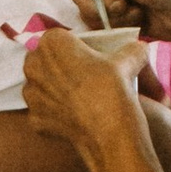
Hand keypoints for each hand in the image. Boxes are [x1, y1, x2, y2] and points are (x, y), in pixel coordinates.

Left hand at [22, 25, 145, 151]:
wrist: (108, 133)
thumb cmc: (113, 90)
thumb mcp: (128, 61)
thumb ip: (132, 50)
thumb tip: (139, 49)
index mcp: (52, 43)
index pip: (61, 38)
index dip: (75, 46)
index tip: (88, 57)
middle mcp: (34, 65)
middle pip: (47, 60)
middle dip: (61, 66)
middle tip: (84, 77)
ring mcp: (31, 94)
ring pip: (42, 85)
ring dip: (56, 89)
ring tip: (80, 97)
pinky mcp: (34, 118)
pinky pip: (44, 111)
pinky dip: (57, 114)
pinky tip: (75, 116)